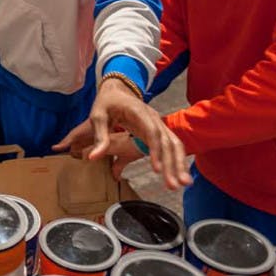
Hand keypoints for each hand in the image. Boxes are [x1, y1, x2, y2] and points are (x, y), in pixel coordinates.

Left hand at [54, 77, 191, 189]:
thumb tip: (92, 158)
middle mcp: (153, 117)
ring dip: (179, 164)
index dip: (156, 150)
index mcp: (138, 111)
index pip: (152, 131)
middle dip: (171, 163)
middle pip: (167, 141)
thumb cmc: (106, 103)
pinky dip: (177, 160)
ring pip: (174, 144)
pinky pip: (172, 145)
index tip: (157, 169)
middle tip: (173, 185)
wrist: (117, 90)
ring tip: (183, 184)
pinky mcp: (158, 130)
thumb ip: (99, 137)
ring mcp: (158, 123)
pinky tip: (180, 175)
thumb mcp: (97, 117)